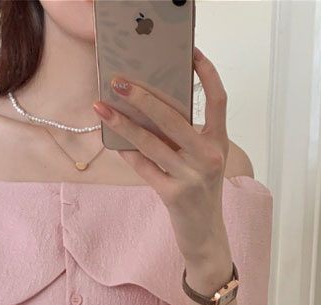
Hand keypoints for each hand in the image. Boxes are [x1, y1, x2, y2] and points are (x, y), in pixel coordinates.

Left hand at [92, 47, 230, 262]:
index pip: (219, 99)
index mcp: (219, 142)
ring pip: (152, 142)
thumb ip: (186, 135)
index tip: (191, 52)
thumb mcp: (202, 160)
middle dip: (143, 96)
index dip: (207, 73)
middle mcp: (209, 158)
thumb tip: (150, 105)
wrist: (205, 236)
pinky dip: (127, 152)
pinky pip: (144, 167)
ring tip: (101, 107)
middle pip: (173, 117)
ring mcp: (191, 178)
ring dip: (123, 122)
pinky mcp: (173, 196)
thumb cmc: (200, 191)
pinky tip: (112, 140)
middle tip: (119, 81)